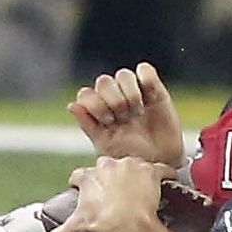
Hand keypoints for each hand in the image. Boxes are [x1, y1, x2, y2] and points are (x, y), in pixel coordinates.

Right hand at [47, 157, 180, 231]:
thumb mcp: (74, 229)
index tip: (83, 190)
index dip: (81, 182)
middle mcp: (108, 166)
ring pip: (133, 165)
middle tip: (115, 194)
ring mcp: (131, 166)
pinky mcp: (150, 171)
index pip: (79, 175)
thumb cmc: (99, 224)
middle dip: (109, 177)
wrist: (124, 224)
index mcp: (88, 177)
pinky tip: (168, 180)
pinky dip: (165, 174)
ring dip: (135, 174)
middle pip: (107, 166)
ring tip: (140, 189)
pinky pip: (161, 168)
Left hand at [68, 63, 184, 164]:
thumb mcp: (106, 145)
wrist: (160, 161)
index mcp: (98, 110)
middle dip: (113, 100)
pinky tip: (151, 99)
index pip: (86, 94)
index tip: (108, 122)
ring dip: (130, 93)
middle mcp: (113, 97)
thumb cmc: (131, 156)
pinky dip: (147, 80)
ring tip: (138, 112)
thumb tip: (71, 105)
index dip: (94, 104)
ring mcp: (134, 91)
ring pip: (123, 75)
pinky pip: (145, 70)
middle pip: (104, 82)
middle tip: (124, 118)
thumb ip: (87, 124)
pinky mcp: (154, 88)